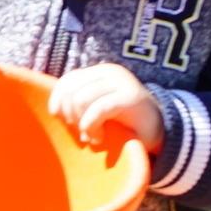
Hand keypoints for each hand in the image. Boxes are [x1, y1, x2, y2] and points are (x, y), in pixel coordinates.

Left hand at [51, 62, 166, 155]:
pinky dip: (92, 127)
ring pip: (80, 99)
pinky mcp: (130, 96)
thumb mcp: (94, 110)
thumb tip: (51, 110)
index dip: (57, 101)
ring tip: (93, 137)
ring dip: (81, 124)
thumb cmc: (121, 125)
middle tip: (82, 132)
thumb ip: (75, 105)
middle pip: (70, 90)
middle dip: (70, 116)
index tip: (62, 121)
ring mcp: (121, 82)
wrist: (159, 133)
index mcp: (98, 73)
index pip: (67, 81)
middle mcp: (110, 72)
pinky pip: (97, 109)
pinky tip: (99, 138)